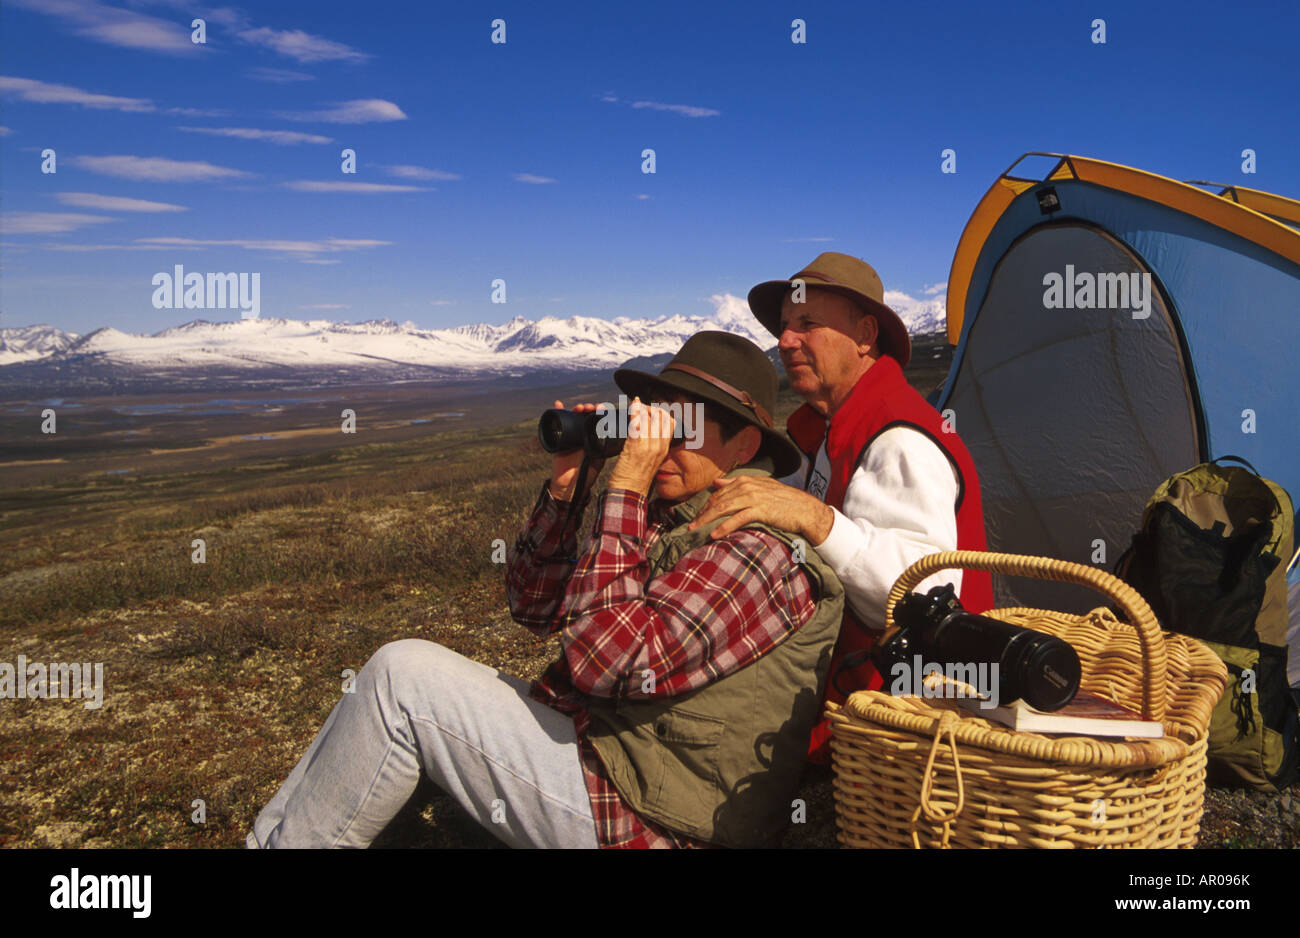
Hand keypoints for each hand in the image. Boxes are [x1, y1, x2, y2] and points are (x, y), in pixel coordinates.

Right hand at [548, 399, 605, 500]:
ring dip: (577, 409)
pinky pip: (557, 423)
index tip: (602, 408)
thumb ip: (604, 450)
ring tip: (580, 407)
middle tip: (591, 407)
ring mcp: (570, 435)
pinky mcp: (559, 438)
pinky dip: (558, 412)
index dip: (599, 412)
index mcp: (593, 438)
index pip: (597, 420)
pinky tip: (559, 404)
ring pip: (573, 417)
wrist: (570, 485)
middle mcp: (582, 434)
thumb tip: (614, 439)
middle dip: (588, 408)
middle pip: (585, 416)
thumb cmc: (586, 474)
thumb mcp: (599, 460)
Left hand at [606, 397, 674, 496]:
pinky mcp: (635, 447)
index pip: (671, 424)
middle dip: (651, 408)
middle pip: (662, 418)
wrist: (629, 493)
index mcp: (664, 449)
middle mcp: (659, 446)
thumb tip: (647, 433)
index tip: (651, 411)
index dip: (661, 413)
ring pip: (650, 418)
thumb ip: (652, 447)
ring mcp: (648, 446)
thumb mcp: (651, 461)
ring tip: (635, 406)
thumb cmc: (636, 479)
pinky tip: (632, 406)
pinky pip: (637, 424)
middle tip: (640, 407)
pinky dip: (635, 412)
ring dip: (642, 408)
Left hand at [688, 475, 833, 543]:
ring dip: (707, 519)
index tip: (697, 516)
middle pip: (717, 500)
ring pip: (723, 508)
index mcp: (746, 481)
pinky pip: (737, 519)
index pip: (719, 492)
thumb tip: (716, 482)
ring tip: (695, 529)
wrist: (805, 510)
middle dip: (702, 513)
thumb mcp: (760, 487)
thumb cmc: (784, 501)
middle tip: (690, 525)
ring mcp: (753, 498)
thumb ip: (737, 484)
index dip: (706, 505)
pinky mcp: (760, 510)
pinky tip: (714, 534)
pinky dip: (724, 527)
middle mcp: (747, 486)